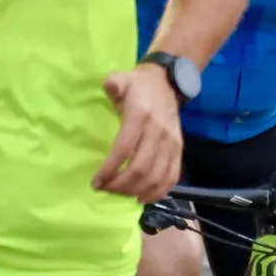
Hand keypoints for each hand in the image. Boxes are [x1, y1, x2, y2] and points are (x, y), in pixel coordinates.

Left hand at [95, 65, 182, 198]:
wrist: (168, 83)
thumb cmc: (138, 86)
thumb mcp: (122, 78)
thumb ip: (114, 83)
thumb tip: (109, 86)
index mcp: (140, 116)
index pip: (124, 149)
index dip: (109, 169)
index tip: (96, 182)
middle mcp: (158, 132)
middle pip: (140, 168)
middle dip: (120, 185)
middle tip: (105, 189)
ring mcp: (171, 143)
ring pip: (156, 176)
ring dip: (136, 190)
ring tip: (119, 194)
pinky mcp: (179, 150)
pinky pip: (172, 176)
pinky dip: (158, 191)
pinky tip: (142, 197)